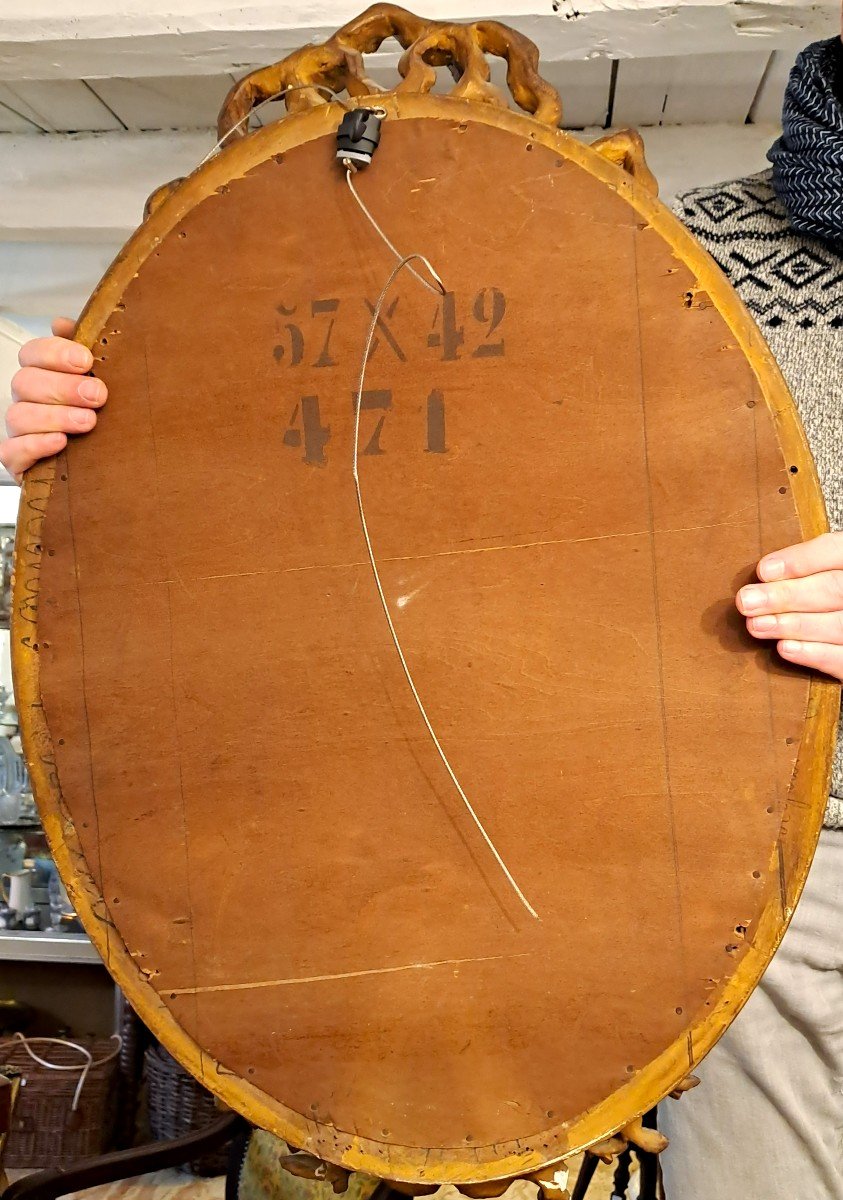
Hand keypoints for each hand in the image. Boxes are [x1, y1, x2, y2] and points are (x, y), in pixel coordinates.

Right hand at [1, 317, 106, 483]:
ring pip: (20, 415)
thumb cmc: (96, 414)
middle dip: (63, 387)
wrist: (103, 464)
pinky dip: (36, 445)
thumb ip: (84, 350)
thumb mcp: (99, 379)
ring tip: (88, 421)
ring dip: (56, 416)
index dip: (56, 353)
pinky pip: (12, 451)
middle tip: (97, 395)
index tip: (86, 361)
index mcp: (41, 375)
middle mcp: (26, 400)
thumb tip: (62, 324)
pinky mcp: (18, 460)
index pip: (33, 353)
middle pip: (26, 382)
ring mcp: (20, 430)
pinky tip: (61, 442)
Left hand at [738, 532, 842, 681]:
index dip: (800, 561)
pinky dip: (813, 654)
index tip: (763, 570)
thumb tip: (765, 573)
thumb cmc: (827, 588)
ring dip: (792, 625)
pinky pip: (842, 658)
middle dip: (786, 596)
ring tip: (756, 625)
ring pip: (837, 625)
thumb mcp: (824, 567)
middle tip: (746, 601)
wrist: (842, 612)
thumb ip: (803, 567)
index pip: (835, 550)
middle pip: (833, 589)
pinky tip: (784, 648)